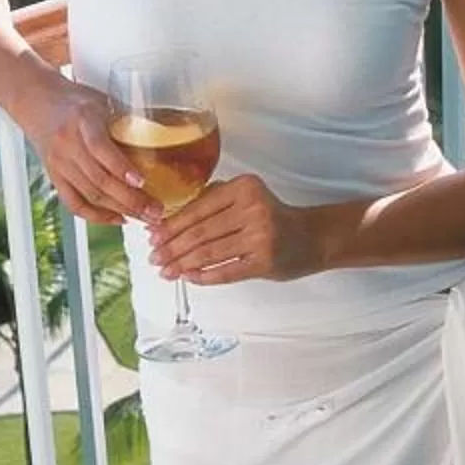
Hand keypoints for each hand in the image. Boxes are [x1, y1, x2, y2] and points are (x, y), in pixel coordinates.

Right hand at [19, 79, 147, 224]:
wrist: (36, 99)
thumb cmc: (76, 99)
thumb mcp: (102, 101)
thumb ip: (125, 121)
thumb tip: (165, 139)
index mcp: (82, 119)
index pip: (100, 147)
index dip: (121, 167)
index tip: (142, 182)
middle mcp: (67, 143)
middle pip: (99, 179)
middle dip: (130, 199)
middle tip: (156, 211)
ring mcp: (58, 163)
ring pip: (90, 195)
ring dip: (120, 210)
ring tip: (145, 217)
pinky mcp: (54, 176)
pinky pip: (74, 203)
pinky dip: (97, 215)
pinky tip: (118, 218)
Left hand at [147, 174, 312, 283]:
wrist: (312, 237)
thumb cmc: (272, 217)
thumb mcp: (246, 196)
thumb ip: (213, 199)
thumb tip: (168, 220)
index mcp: (244, 188)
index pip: (198, 208)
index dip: (171, 224)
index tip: (153, 235)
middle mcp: (253, 209)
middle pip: (200, 231)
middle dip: (171, 247)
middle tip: (154, 257)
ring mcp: (260, 236)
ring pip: (209, 253)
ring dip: (182, 264)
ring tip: (166, 271)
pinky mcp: (264, 262)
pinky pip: (226, 272)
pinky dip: (204, 276)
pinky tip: (189, 277)